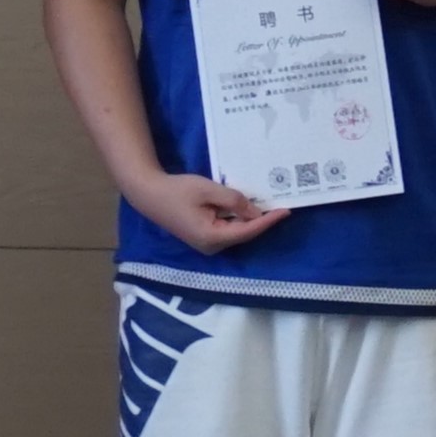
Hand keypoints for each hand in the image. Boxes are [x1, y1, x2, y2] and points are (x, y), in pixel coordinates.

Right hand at [124, 171, 286, 252]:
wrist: (149, 194)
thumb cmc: (177, 190)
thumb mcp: (209, 190)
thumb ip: (234, 201)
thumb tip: (256, 212)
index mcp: (211, 237)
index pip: (248, 231)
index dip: (268, 221)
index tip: (286, 211)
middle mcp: (211, 246)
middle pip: (245, 233)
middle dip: (263, 220)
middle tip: (282, 204)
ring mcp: (207, 244)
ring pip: (237, 231)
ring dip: (252, 219)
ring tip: (271, 204)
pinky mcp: (204, 237)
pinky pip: (228, 229)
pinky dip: (239, 219)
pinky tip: (250, 207)